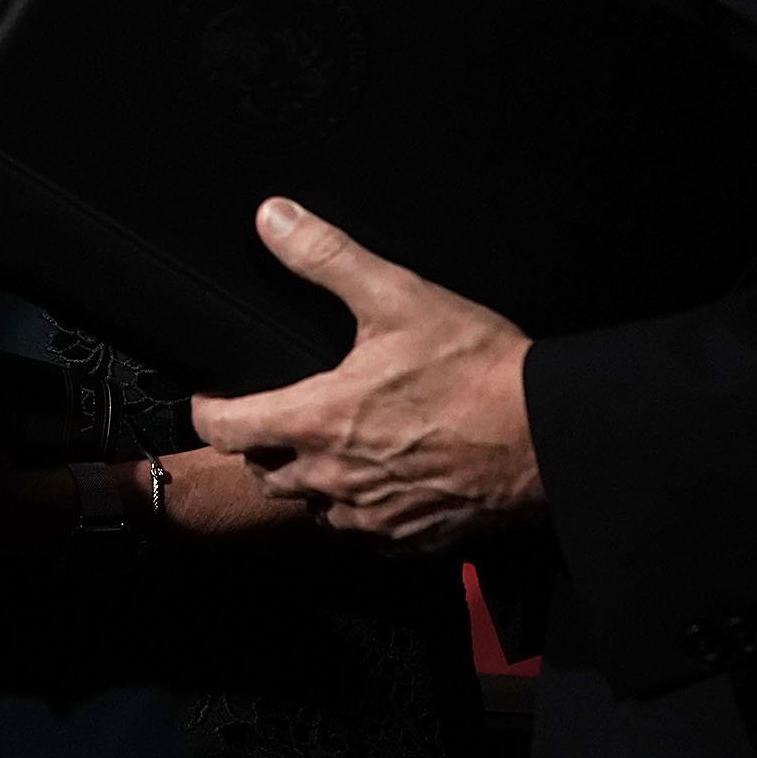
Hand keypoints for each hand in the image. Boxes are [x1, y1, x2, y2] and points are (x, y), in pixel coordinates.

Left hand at [191, 198, 542, 549]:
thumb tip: (274, 219)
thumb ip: (327, 256)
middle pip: (264, 473)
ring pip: (311, 507)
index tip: (213, 399)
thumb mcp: (397, 296)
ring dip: (308, 481)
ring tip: (326, 448)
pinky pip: (363, 532)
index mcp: (318, 421)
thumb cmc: (477, 370)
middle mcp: (334, 479)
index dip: (209, 411)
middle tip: (275, 417)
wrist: (547, 434)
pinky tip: (379, 480)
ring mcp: (372, 515)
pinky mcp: (409, 537)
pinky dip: (359, 509)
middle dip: (260, 446)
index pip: (227, 430)